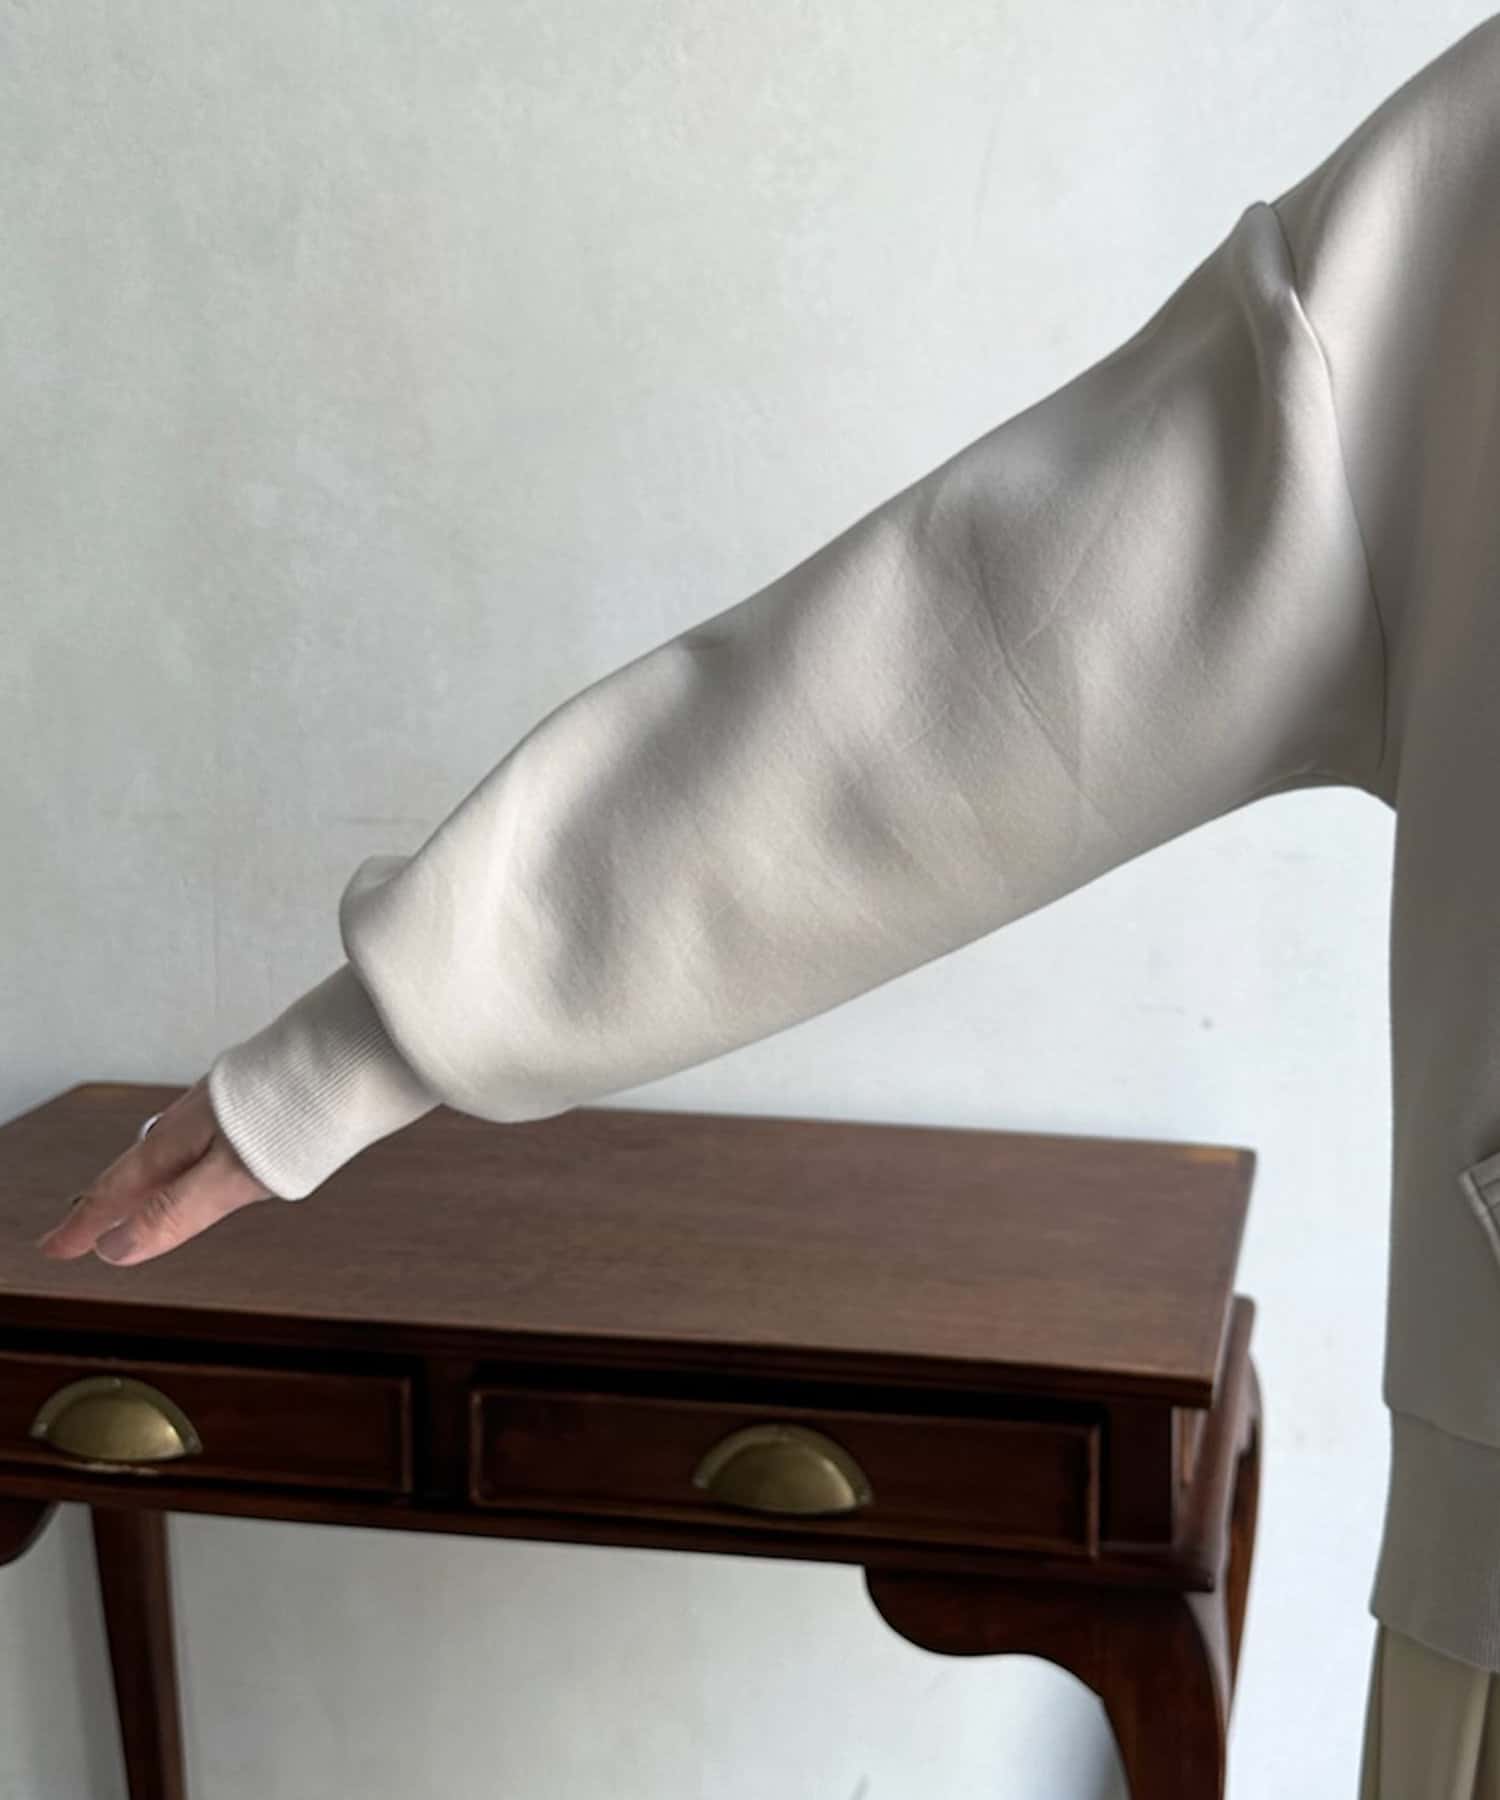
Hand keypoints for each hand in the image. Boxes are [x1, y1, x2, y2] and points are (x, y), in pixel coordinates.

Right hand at [35, 1075, 275, 1266]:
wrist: (357, 1050)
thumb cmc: (297, 1106)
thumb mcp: (230, 1174)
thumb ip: (175, 1210)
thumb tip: (118, 1248)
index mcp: (180, 1138)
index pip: (118, 1190)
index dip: (85, 1224)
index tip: (55, 1248)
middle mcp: (195, 1120)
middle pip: (137, 1171)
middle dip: (105, 1205)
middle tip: (76, 1234)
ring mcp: (225, 1110)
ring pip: (168, 1155)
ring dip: (142, 1185)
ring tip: (128, 1209)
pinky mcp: (258, 1104)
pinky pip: (199, 1143)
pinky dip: (180, 1167)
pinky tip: (198, 1171)